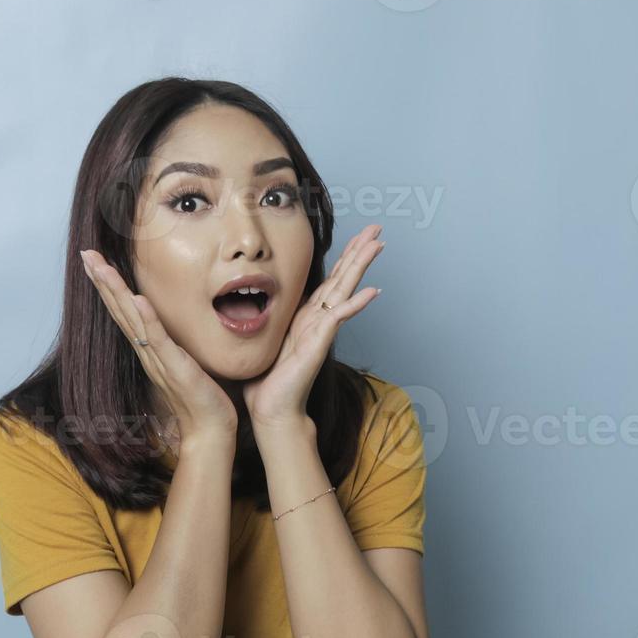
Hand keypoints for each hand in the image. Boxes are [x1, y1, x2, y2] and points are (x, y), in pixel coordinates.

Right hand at [80, 250, 238, 445]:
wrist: (208, 431)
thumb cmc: (201, 398)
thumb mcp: (185, 362)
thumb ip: (174, 343)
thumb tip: (172, 323)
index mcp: (149, 348)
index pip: (124, 311)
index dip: (109, 285)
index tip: (95, 261)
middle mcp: (147, 352)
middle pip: (119, 310)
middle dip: (102, 280)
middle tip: (86, 254)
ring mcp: (158, 359)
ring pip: (131, 319)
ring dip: (115, 292)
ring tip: (100, 267)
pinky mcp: (175, 368)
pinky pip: (158, 340)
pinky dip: (147, 319)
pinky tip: (137, 299)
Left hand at [243, 224, 384, 428]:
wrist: (271, 408)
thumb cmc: (268, 379)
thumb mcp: (267, 337)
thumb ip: (273, 318)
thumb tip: (258, 299)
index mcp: (306, 316)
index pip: (330, 280)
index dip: (344, 257)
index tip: (358, 236)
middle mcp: (318, 320)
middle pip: (343, 278)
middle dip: (359, 252)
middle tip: (377, 229)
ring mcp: (321, 330)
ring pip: (344, 290)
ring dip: (361, 267)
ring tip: (379, 245)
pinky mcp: (318, 343)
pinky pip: (338, 318)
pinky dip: (355, 304)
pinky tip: (372, 291)